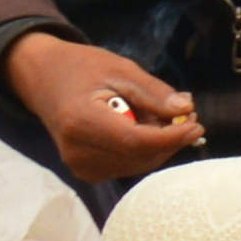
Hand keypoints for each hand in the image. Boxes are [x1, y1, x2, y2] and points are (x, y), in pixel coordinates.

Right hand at [4, 30, 206, 184]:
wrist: (44, 80)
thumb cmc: (82, 69)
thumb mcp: (120, 69)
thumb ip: (153, 93)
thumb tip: (186, 110)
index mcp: (80, 122)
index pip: (135, 142)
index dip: (170, 137)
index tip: (196, 123)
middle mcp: (77, 152)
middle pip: (140, 157)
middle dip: (170, 139)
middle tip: (188, 114)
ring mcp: (80, 166)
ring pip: (138, 164)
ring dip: (159, 144)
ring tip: (159, 115)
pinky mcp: (87, 172)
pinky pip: (129, 166)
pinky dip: (144, 149)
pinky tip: (142, 127)